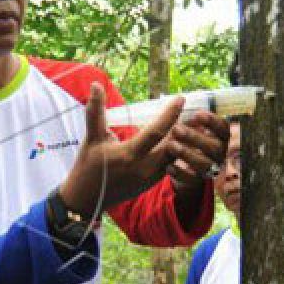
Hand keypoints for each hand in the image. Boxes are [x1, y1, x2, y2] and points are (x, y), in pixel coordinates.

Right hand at [57, 84, 183, 217]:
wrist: (86, 199)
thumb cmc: (87, 166)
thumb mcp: (91, 138)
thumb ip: (95, 111)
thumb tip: (95, 85)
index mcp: (129, 155)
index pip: (156, 132)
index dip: (170, 115)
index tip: (181, 99)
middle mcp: (144, 168)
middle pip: (174, 145)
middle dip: (186, 127)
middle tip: (197, 110)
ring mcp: (150, 178)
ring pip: (175, 156)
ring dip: (185, 140)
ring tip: (196, 123)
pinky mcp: (153, 183)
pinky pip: (171, 164)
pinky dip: (178, 150)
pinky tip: (184, 139)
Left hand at [166, 110, 229, 206]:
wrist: (178, 166)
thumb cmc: (184, 139)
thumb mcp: (186, 126)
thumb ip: (186, 116)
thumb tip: (179, 99)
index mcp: (219, 136)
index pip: (224, 129)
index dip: (213, 122)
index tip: (197, 114)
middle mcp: (218, 153)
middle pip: (215, 147)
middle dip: (195, 137)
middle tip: (176, 129)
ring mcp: (209, 168)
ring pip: (205, 164)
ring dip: (187, 154)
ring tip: (170, 146)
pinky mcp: (197, 181)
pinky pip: (192, 180)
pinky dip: (180, 173)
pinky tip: (168, 166)